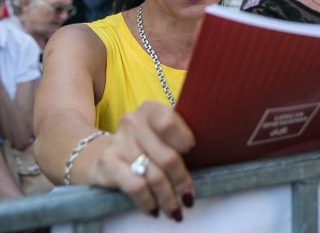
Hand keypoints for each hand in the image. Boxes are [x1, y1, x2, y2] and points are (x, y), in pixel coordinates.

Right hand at [87, 102, 195, 219]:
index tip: (192, 152)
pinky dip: (147, 201)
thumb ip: (180, 138)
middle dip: (181, 180)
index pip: (169, 122)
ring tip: (175, 209)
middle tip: (188, 198)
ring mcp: (119, 142)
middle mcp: (133, 122)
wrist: (107, 152)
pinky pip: (135, 186)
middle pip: (166, 156)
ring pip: (153, 175)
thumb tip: (212, 154)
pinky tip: (154, 209)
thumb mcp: (162, 133)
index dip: (184, 140)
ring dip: (167, 197)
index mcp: (151, 110)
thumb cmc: (147, 143)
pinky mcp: (108, 162)